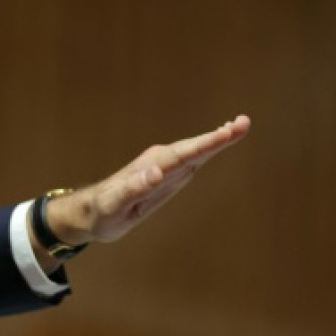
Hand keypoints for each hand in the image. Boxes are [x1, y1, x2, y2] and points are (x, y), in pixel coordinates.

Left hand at [45, 115, 250, 247]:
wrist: (90, 212)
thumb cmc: (101, 211)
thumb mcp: (114, 204)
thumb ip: (133, 188)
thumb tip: (155, 172)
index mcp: (151, 167)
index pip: (184, 153)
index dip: (208, 143)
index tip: (228, 132)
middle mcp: (159, 161)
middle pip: (194, 147)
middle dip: (219, 137)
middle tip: (244, 123)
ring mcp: (164, 167)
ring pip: (195, 151)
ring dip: (217, 140)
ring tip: (239, 127)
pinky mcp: (166, 175)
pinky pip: (191, 159)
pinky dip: (207, 150)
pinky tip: (218, 142)